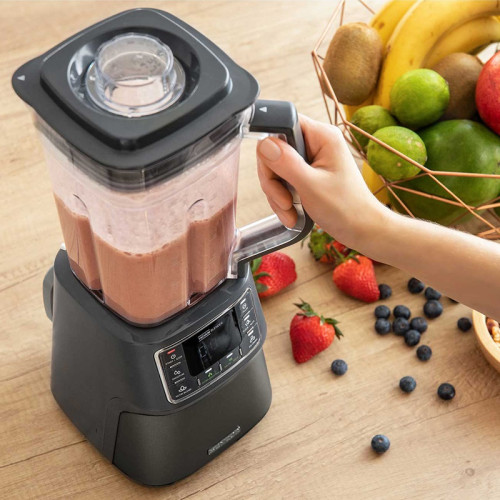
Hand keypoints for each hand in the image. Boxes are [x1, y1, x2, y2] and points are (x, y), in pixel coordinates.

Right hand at [256, 114, 389, 250]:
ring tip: (289, 212)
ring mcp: (311, 159)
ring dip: (277, 194)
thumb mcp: (311, 186)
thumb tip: (264, 144)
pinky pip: (283, 181)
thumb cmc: (346, 208)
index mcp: (322, 136)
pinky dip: (283, 199)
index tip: (274, 174)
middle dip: (273, 181)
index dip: (271, 149)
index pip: (282, 126)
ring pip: (276, 169)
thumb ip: (286, 163)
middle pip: (274, 151)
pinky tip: (292, 213)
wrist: (362, 229)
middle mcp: (316, 143)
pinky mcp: (308, 174)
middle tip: (284, 202)